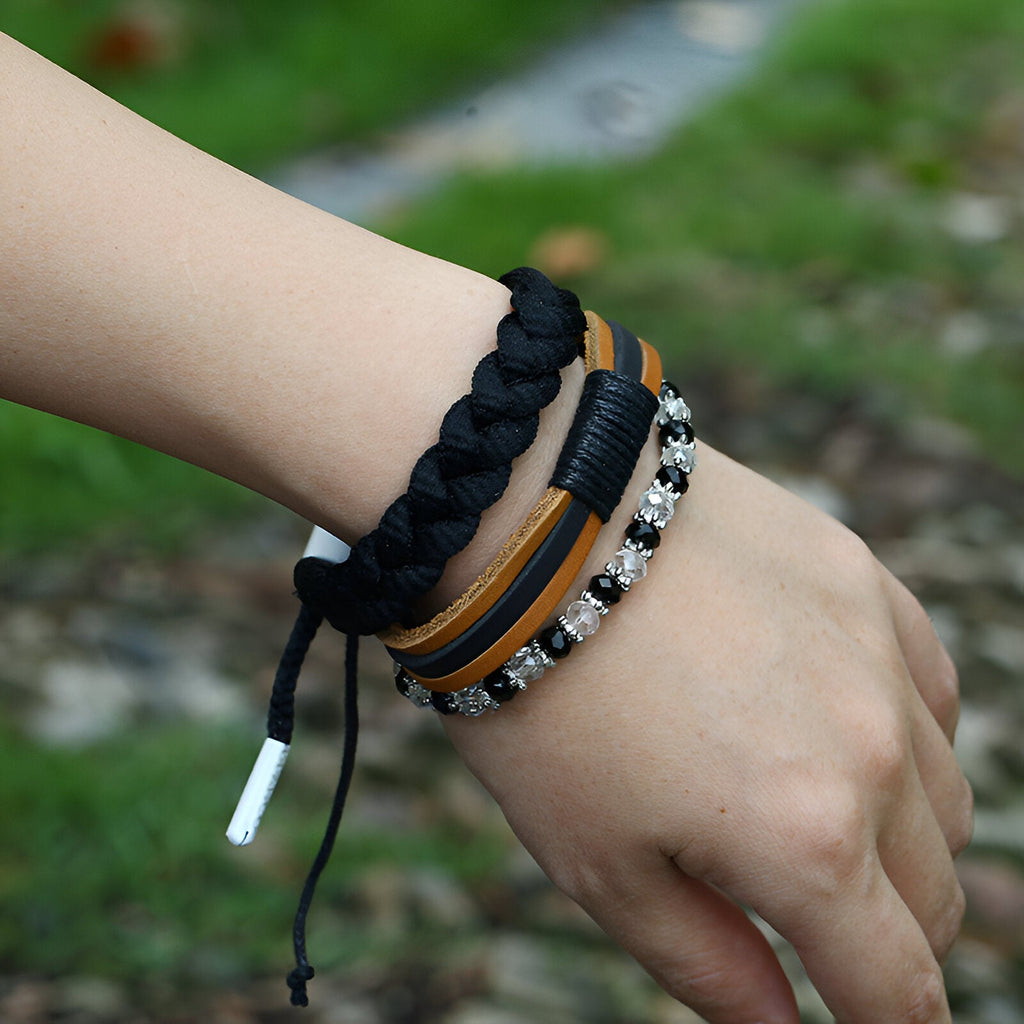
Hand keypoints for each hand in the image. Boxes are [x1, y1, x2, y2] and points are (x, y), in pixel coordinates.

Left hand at [444, 444, 971, 1023]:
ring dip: (899, 827)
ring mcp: (876, 652)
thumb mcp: (599, 863)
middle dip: (888, 929)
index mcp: (807, 841)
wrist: (530, 528)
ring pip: (941, 789)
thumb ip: (707, 964)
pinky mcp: (861, 579)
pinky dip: (899, 726)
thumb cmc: (544, 701)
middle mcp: (873, 748)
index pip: (899, 983)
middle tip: (820, 916)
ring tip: (809, 804)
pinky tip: (831, 715)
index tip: (872, 1019)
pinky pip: (926, 683)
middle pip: (935, 890)